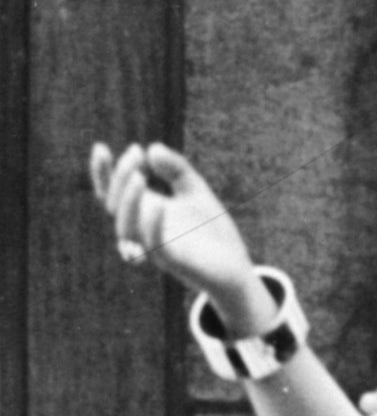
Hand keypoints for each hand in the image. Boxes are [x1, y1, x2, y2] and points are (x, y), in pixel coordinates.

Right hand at [88, 142, 264, 322]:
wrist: (236, 269)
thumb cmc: (211, 232)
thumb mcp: (196, 191)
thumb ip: (176, 170)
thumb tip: (152, 148)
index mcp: (143, 213)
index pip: (111, 194)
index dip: (101, 173)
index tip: (100, 147)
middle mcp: (142, 231)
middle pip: (115, 207)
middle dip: (121, 179)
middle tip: (136, 155)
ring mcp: (156, 248)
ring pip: (127, 229)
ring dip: (130, 202)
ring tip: (140, 177)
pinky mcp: (175, 263)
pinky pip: (155, 247)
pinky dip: (153, 227)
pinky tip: (159, 205)